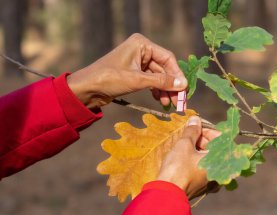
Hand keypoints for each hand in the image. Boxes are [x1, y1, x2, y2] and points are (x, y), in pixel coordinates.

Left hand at [67, 33, 186, 108]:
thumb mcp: (137, 80)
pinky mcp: (134, 72)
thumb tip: (183, 84)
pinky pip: (151, 80)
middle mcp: (141, 50)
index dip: (177, 74)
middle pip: (164, 68)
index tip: (184, 89)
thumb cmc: (109, 79)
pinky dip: (156, 90)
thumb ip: (161, 81)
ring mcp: (138, 61)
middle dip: (171, 85)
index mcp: (142, 44)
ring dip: (164, 90)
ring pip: (158, 76)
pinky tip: (159, 99)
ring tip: (168, 104)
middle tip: (179, 101)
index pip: (167, 58)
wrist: (87, 88)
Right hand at [157, 116, 220, 199]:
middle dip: (201, 139)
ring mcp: (212, 180)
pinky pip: (203, 169)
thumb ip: (192, 131)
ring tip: (184, 145)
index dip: (207, 130)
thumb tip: (195, 120)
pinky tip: (184, 158)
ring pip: (208, 159)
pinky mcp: (202, 186)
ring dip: (197, 150)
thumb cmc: (178, 168)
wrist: (167, 194)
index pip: (221, 138)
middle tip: (188, 135)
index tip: (195, 126)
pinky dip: (196, 161)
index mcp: (220, 160)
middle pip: (215, 149)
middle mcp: (220, 171)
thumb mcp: (184, 145)